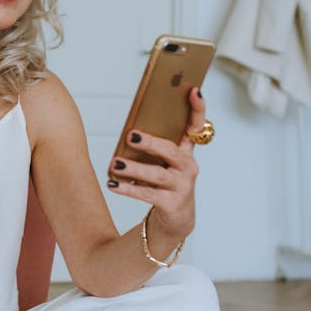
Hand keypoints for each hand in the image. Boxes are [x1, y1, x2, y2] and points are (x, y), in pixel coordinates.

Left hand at [107, 87, 206, 239]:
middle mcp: (188, 167)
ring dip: (134, 169)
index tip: (194, 90)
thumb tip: (129, 131)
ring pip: (158, 175)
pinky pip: (147, 195)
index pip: (197, 126)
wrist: (175, 219)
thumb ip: (152, 145)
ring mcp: (182, 187)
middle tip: (130, 135)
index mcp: (186, 151)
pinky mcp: (172, 204)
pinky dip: (128, 189)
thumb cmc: (163, 182)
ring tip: (115, 164)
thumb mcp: (161, 161)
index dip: (197, 109)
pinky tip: (113, 184)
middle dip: (150, 143)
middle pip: (171, 151)